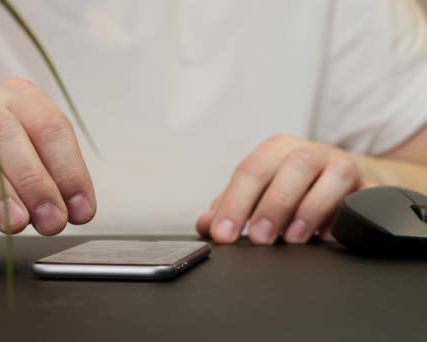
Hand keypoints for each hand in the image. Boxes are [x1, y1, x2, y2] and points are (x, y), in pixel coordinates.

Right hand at [0, 78, 95, 235]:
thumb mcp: (25, 172)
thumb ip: (51, 185)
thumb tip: (74, 210)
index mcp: (17, 98)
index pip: (50, 127)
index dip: (69, 171)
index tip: (80, 211)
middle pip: (8, 133)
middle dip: (36, 182)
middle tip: (51, 221)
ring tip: (15, 224)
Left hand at [196, 135, 378, 244]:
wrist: (349, 181)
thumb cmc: (295, 187)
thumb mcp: (261, 192)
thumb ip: (233, 207)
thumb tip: (206, 224)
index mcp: (278, 151)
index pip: (251, 170)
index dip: (235, 202)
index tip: (223, 233)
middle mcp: (311, 152)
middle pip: (293, 167)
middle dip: (273, 205)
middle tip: (259, 239)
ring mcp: (344, 166)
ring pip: (333, 174)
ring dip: (311, 208)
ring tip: (293, 239)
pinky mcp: (372, 185)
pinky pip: (367, 196)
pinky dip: (349, 215)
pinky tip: (331, 236)